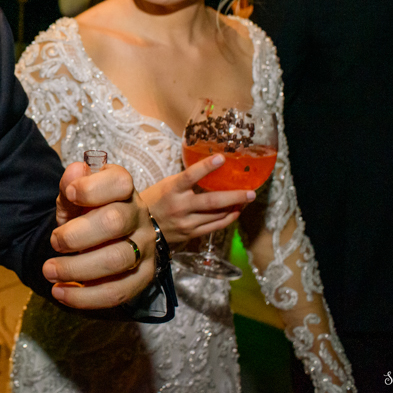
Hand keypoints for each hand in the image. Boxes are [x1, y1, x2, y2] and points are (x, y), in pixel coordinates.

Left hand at [43, 162, 156, 308]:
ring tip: (49, 271)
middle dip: (76, 235)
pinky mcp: (143, 277)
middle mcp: (139, 215)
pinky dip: (85, 297)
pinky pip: (118, 292)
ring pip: (117, 259)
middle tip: (54, 242)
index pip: (119, 182)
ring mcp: (145, 247)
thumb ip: (71, 184)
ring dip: (77, 268)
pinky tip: (61, 292)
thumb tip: (74, 172)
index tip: (69, 195)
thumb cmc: (89, 211)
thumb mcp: (76, 195)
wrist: (111, 237)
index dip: (92, 188)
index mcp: (124, 189)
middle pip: (114, 222)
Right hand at [140, 154, 255, 245]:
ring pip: (217, 215)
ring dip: (234, 207)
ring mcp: (186, 223)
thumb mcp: (165, 185)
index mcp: (171, 190)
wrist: (142, 227)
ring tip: (247, 199)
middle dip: (234, 197)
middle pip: (212, 202)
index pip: (190, 176)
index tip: (221, 158)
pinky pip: (215, 227)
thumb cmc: (154, 200)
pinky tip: (235, 212)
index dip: (206, 167)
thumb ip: (185, 180)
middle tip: (251, 192)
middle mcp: (180, 207)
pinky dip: (228, 219)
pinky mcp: (191, 234)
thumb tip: (209, 169)